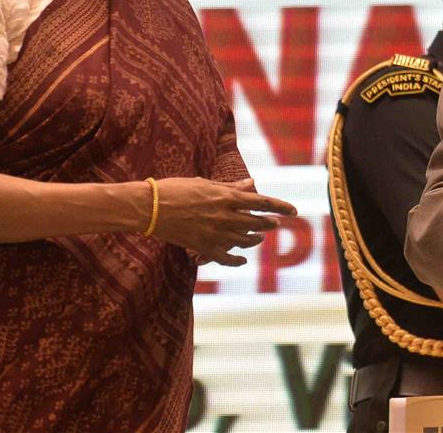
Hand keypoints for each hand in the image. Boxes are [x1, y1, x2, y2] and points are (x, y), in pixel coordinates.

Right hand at [152, 177, 295, 266]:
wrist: (149, 207)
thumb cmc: (175, 189)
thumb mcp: (205, 183)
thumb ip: (230, 186)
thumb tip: (251, 182)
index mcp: (226, 196)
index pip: (262, 202)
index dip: (281, 206)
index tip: (294, 211)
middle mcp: (224, 215)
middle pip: (257, 223)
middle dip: (269, 224)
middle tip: (274, 224)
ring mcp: (214, 233)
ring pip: (245, 240)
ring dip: (255, 240)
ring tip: (259, 238)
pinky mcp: (202, 246)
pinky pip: (225, 257)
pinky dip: (236, 259)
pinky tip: (242, 259)